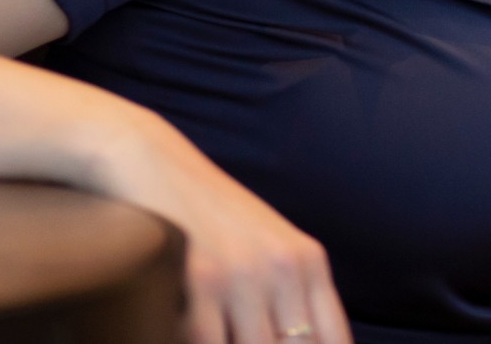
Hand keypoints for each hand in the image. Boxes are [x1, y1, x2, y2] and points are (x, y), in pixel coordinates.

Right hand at [90, 106, 352, 343]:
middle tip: (246, 338)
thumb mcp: (267, 245)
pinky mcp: (200, 284)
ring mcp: (243, 276)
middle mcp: (283, 268)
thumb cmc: (211, 212)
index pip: (334, 338)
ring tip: (225, 333)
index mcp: (306, 260)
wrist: (156, 163)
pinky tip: (184, 332)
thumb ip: (291, 296)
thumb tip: (299, 340)